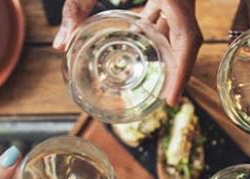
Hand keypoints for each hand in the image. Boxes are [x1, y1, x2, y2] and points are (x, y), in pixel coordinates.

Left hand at [53, 0, 201, 105]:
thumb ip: (75, 8)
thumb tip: (60, 46)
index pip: (188, 37)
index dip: (183, 71)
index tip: (171, 99)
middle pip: (189, 34)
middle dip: (178, 66)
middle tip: (164, 95)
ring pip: (180, 19)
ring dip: (169, 45)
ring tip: (154, 73)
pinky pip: (169, 4)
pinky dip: (158, 21)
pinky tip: (139, 32)